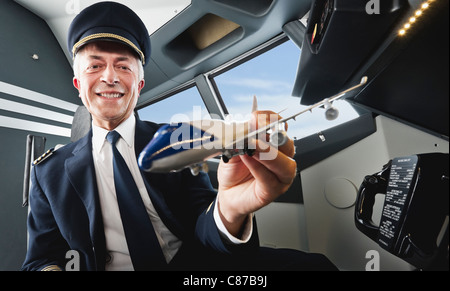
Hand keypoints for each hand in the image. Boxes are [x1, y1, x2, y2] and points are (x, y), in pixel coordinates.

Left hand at [217, 110, 296, 236]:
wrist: (227, 193)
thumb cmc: (233, 171)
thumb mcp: (231, 149)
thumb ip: (238, 139)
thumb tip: (242, 128)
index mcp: (273, 144)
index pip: (278, 126)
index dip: (269, 119)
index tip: (255, 117)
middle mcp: (281, 158)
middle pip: (287, 143)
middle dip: (273, 135)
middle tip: (256, 132)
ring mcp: (279, 175)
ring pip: (285, 163)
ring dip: (268, 153)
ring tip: (253, 147)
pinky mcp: (273, 191)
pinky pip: (270, 179)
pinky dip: (259, 167)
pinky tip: (249, 159)